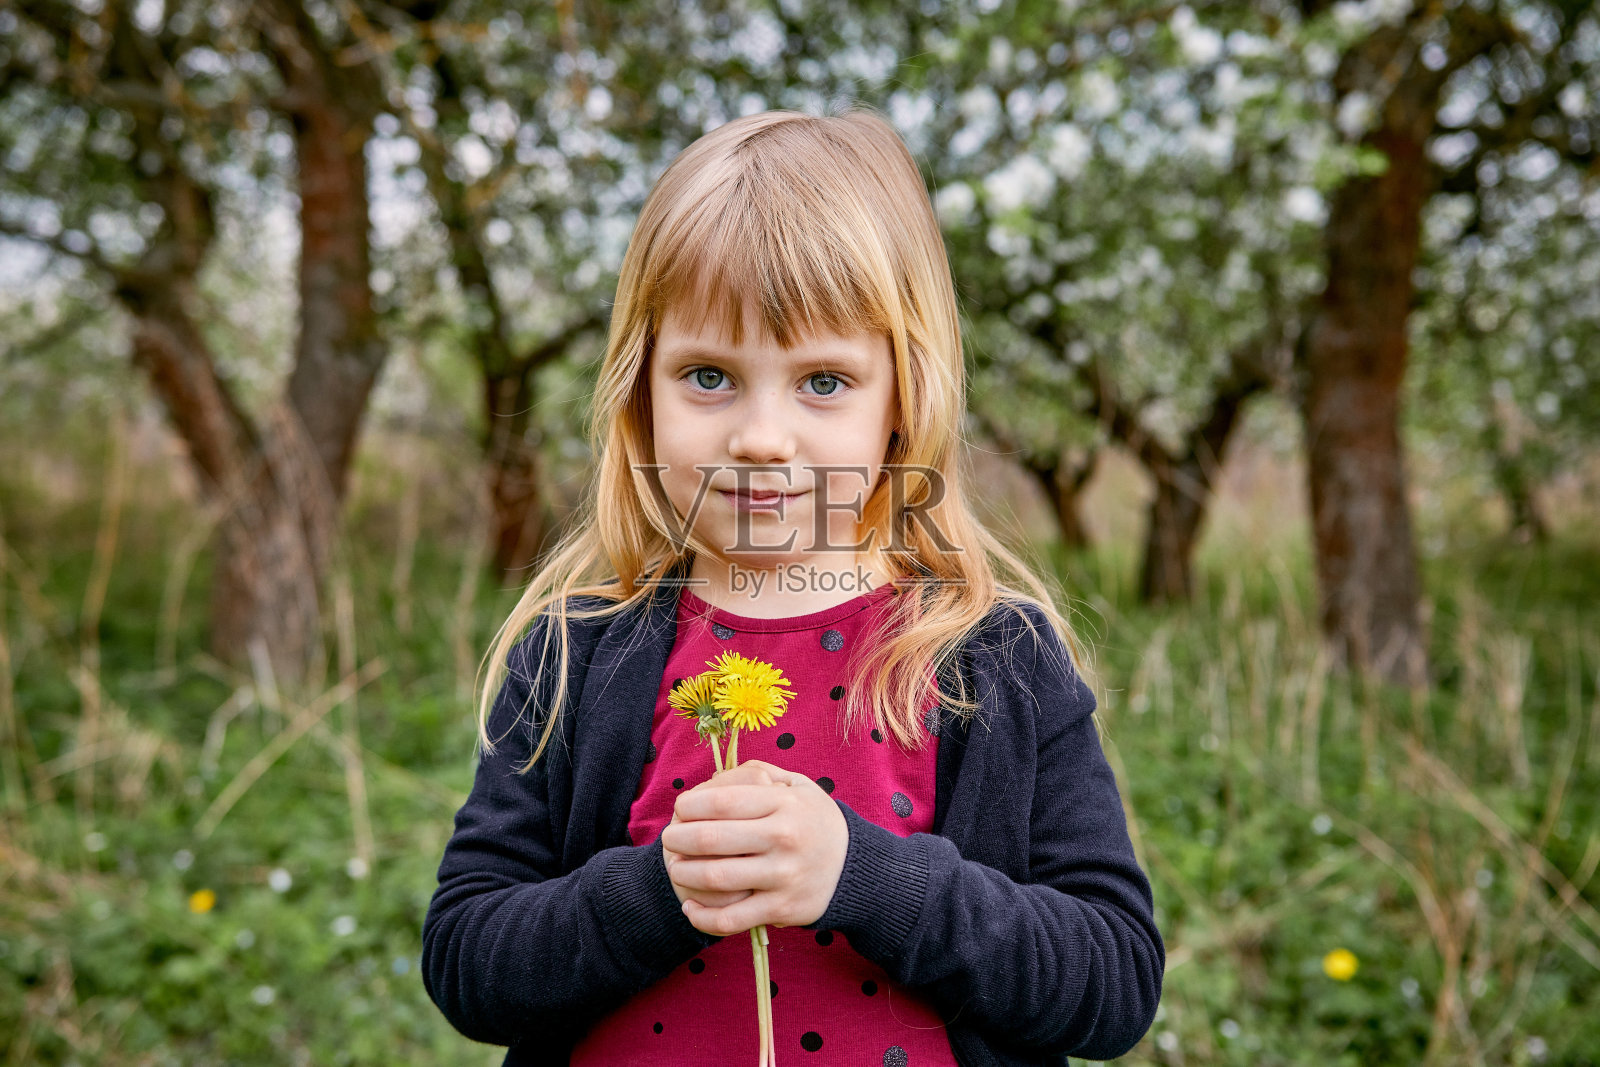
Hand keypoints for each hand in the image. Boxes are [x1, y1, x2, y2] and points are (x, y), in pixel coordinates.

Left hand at [659, 759, 847, 937]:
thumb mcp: (798, 785)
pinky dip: (702, 917)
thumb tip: (712, 779)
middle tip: (669, 838)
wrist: (854, 868)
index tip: (680, 808)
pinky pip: (731, 919)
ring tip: (675, 867)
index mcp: (784, 803)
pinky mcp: (781, 909)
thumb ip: (757, 775)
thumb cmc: (815, 821)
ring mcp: (782, 876)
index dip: (690, 804)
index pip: (722, 801)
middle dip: (678, 838)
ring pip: (716, 878)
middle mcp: (783, 838)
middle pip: (711, 838)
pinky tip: (690, 908)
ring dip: (683, 873)